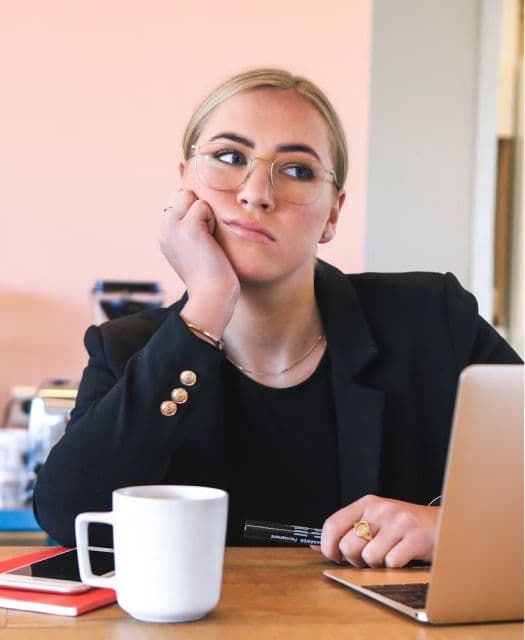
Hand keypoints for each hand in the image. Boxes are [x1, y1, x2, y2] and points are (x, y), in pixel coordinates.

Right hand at [160, 190, 239, 335]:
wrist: (211, 295)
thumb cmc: (210, 275)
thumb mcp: (193, 247)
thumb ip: (189, 226)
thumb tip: (196, 201)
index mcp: (164, 233)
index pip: (177, 201)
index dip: (194, 212)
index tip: (200, 239)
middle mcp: (164, 229)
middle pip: (181, 194)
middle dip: (198, 208)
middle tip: (205, 238)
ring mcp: (173, 227)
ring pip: (191, 196)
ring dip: (206, 214)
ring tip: (207, 239)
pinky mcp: (187, 227)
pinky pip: (203, 206)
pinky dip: (211, 220)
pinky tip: (210, 241)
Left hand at [320, 494, 439, 567]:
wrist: (449, 525)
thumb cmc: (407, 528)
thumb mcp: (377, 522)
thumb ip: (349, 531)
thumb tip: (314, 545)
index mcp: (367, 503)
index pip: (332, 523)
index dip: (328, 546)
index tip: (334, 557)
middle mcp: (381, 509)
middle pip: (348, 545)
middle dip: (356, 560)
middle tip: (369, 559)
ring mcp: (399, 522)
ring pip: (369, 557)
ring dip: (377, 565)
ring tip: (389, 557)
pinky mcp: (416, 537)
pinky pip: (391, 563)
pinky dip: (395, 568)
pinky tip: (404, 559)